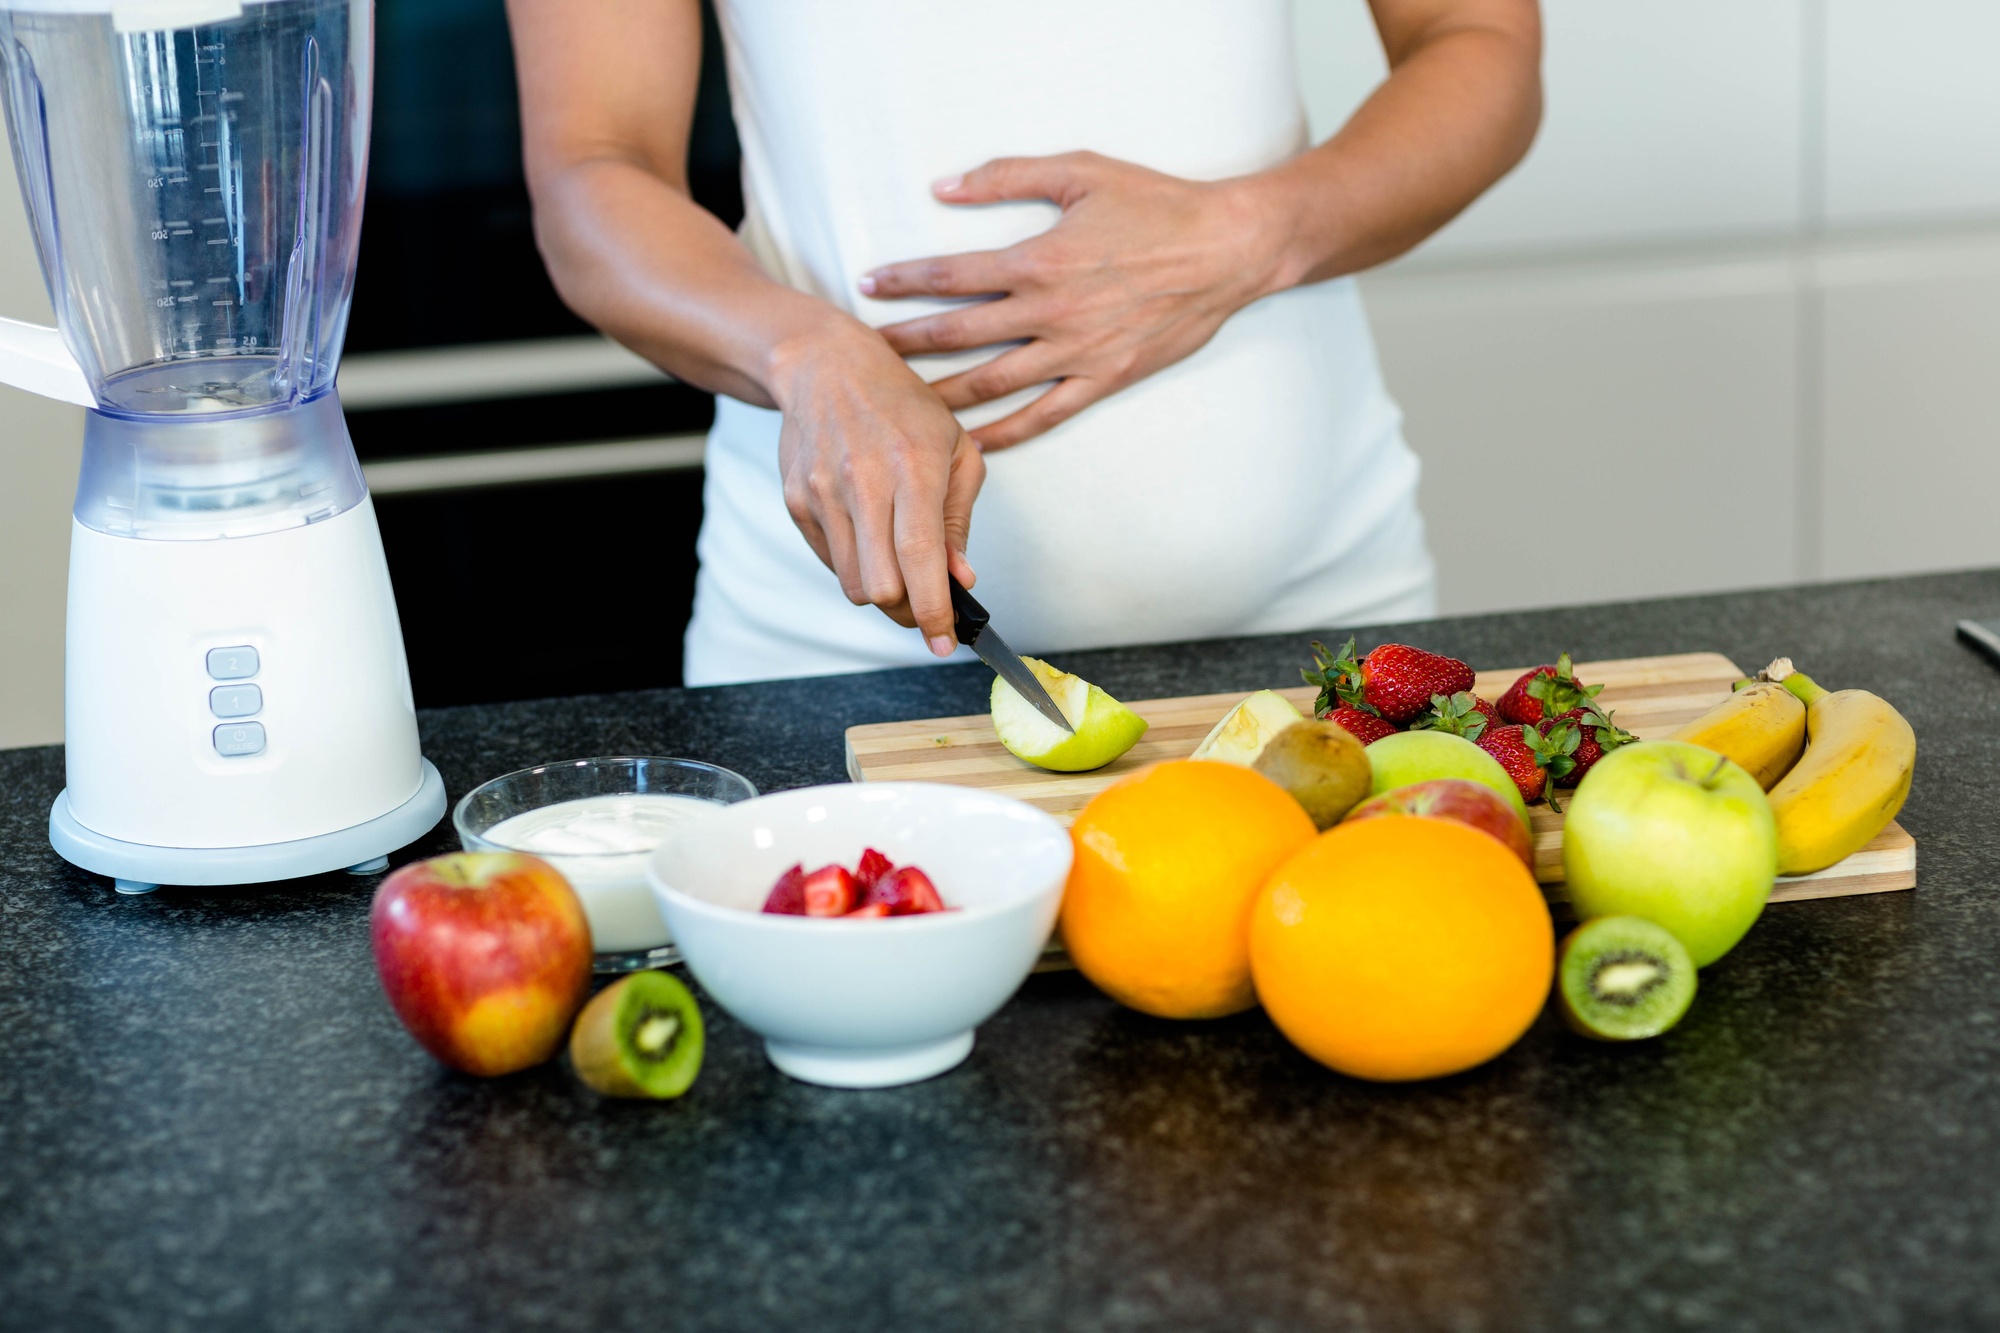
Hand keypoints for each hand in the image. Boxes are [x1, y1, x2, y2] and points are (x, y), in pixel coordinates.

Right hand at [767, 322, 983, 652]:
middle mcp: (862, 481)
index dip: (933, 610)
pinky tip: (868, 534)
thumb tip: (960, 579)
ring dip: (882, 590)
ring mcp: (822, 493)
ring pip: (852, 584)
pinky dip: (854, 564)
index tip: (946, 641)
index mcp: (911, 466)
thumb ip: (958, 519)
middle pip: (881, 587)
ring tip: (899, 564)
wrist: (825, 366)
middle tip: (927, 605)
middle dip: (909, 609)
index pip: (919, 558)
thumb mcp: (954, 449)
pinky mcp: (797, 501)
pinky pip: (830, 561)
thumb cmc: (901, 406)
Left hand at [861, 153, 1295, 450]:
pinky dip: (1005, 433)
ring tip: (902, 402)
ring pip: (994, 383)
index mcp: (1039, 261)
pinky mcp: (1105, 379)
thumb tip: (943, 185)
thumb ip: (1007, 176)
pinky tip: (971, 442)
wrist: (1228, 248)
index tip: (869, 286)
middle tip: (866, 353)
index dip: (905, 280)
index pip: (953, 275)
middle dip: (907, 344)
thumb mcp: (1081, 171)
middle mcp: (1052, 313)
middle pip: (960, 336)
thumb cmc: (1157, 204)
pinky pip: (1045, 415)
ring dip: (943, 393)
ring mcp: (1078, 353)